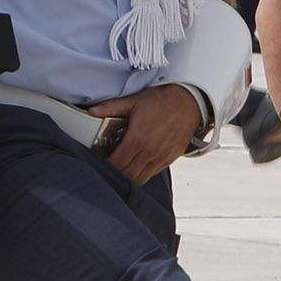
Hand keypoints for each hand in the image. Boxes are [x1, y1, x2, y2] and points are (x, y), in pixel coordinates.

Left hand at [88, 84, 202, 184]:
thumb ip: (110, 107)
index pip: (116, 163)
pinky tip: (135, 165)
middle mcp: (150, 152)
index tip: (99, 161)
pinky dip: (140, 174)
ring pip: (139, 179)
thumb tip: (91, 111)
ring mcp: (160, 158)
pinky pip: (151, 175)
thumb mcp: (134, 101)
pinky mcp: (168, 160)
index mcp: (138, 139)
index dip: (104, 165)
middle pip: (126, 174)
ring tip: (120, 167)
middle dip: (114, 173)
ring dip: (127, 176)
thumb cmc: (162, 101)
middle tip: (107, 165)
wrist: (189, 103)